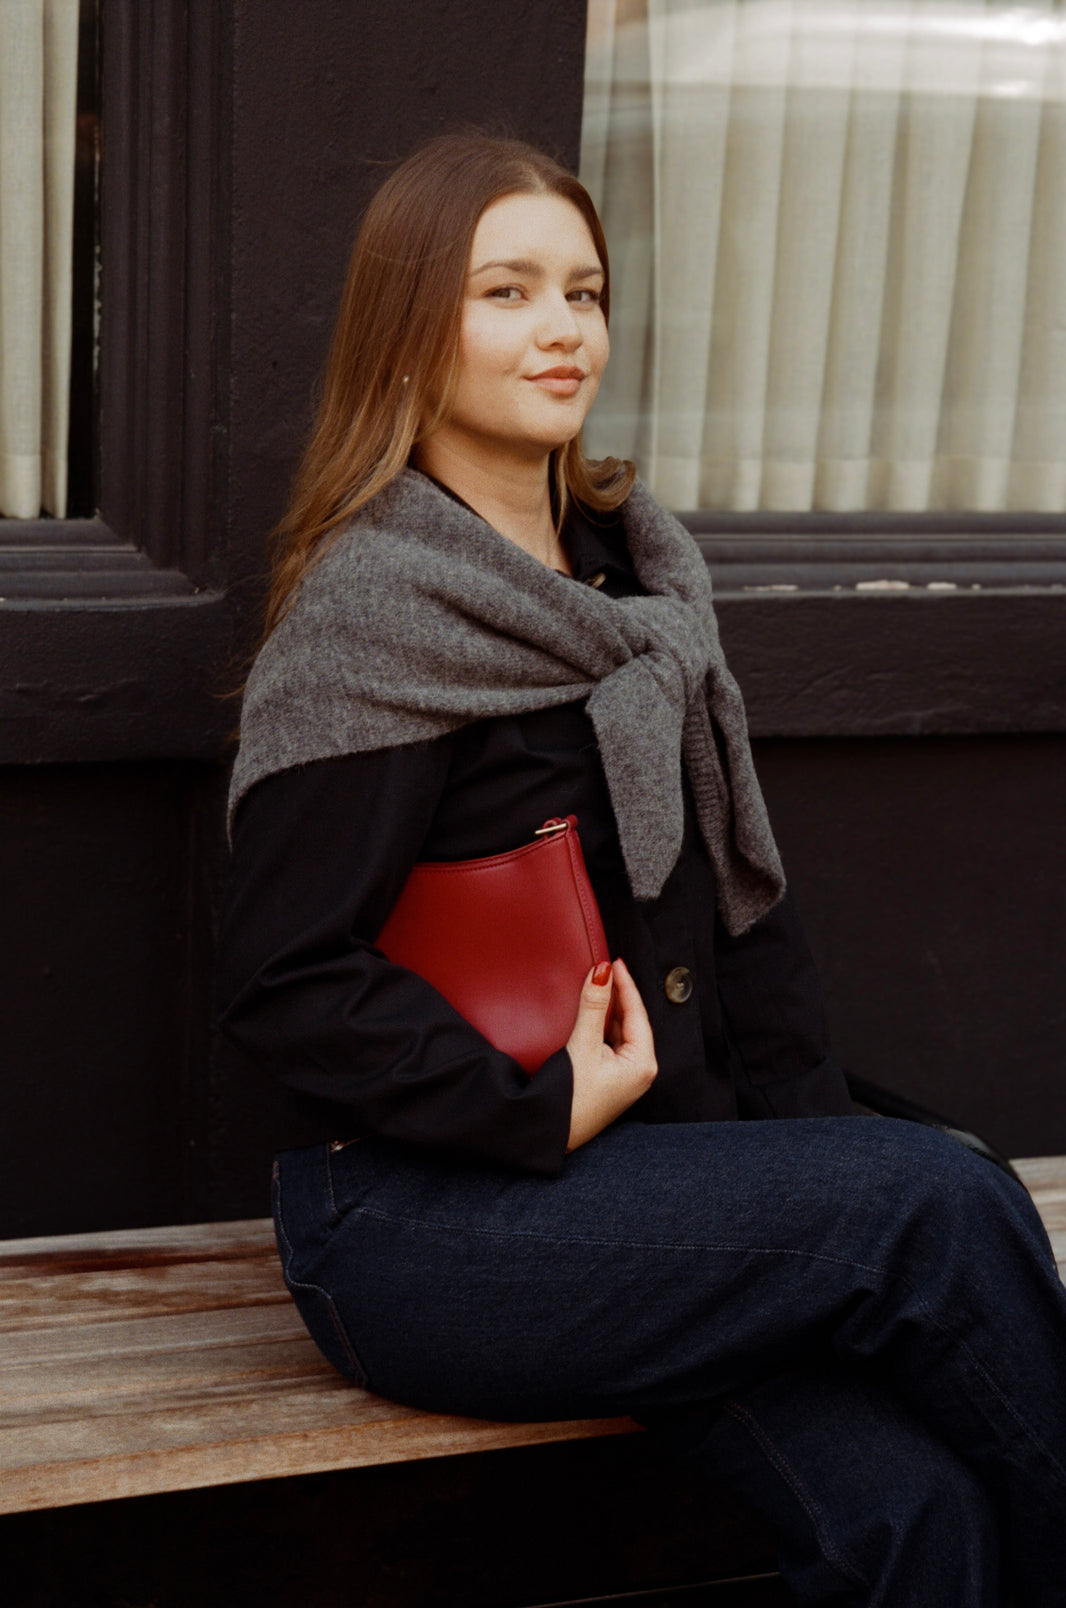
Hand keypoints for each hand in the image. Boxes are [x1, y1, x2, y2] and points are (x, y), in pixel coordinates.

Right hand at [565, 957, 656, 1152]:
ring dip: (609, 1010)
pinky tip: (591, 1014)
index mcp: (643, 1064)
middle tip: (604, 968)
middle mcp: (641, 1070)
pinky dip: (602, 1026)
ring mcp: (627, 1076)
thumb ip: (592, 1007)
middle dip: (618, 995)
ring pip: (621, 1031)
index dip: (625, 984)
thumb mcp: (582, 1045)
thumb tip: (601, 972)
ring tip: (597, 986)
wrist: (552, 1135)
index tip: (615, 961)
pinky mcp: (612, 1079)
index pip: (637, 1013)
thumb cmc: (571, 1099)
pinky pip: (611, 1043)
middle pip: (631, 1021)